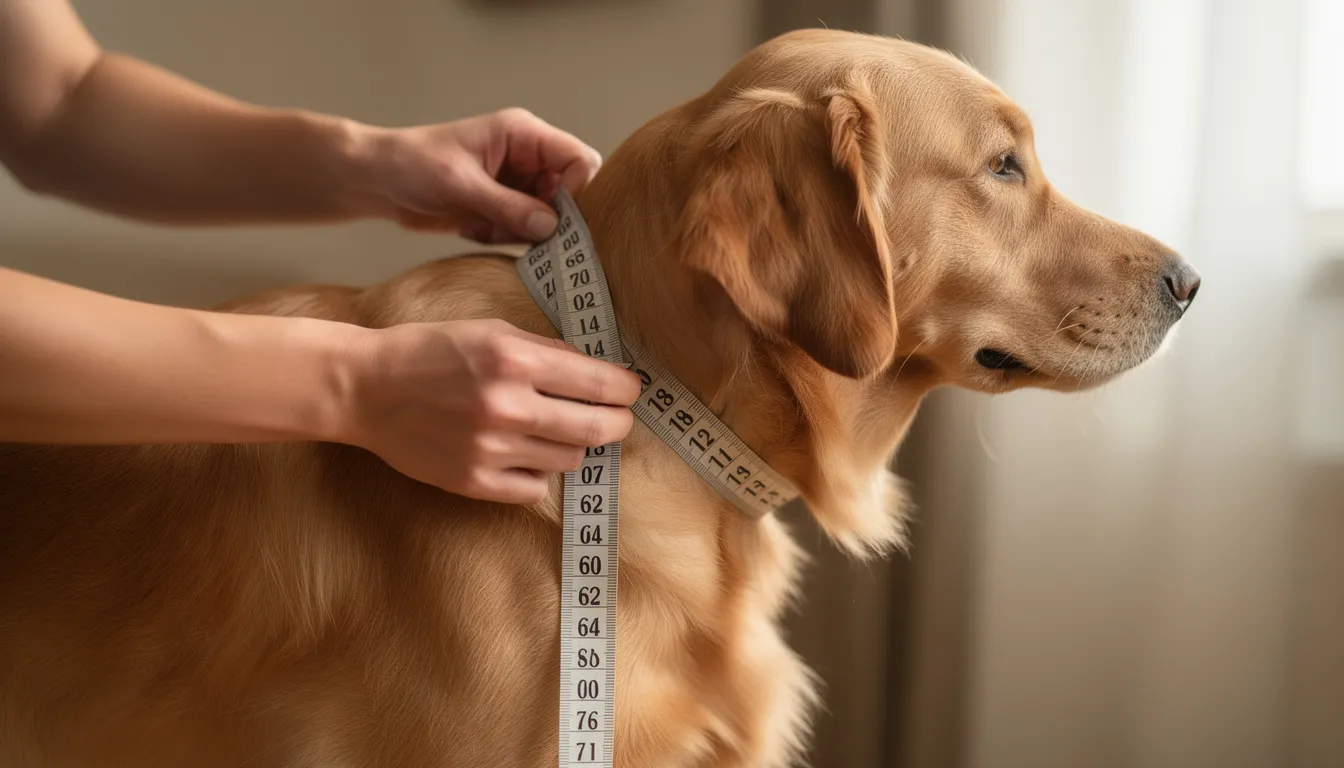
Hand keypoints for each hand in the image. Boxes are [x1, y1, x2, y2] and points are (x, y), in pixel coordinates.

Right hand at [342, 318, 639, 503]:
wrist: (366, 389)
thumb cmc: (427, 352)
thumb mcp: (489, 331)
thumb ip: (544, 350)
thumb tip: (595, 370)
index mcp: (514, 360)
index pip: (598, 382)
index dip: (625, 389)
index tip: (630, 390)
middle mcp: (507, 406)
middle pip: (595, 428)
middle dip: (617, 423)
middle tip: (618, 419)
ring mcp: (490, 449)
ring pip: (569, 459)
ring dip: (573, 445)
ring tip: (557, 431)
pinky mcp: (473, 481)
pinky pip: (534, 488)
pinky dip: (539, 472)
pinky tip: (527, 455)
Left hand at [364, 108, 602, 242]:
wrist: (376, 181)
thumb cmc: (412, 164)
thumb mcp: (461, 184)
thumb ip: (508, 206)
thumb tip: (551, 227)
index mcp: (524, 135)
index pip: (580, 159)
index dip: (577, 191)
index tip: (555, 218)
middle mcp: (528, 159)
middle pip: (570, 193)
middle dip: (550, 219)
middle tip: (521, 233)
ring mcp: (517, 185)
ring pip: (549, 218)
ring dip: (522, 232)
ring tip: (484, 224)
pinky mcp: (504, 208)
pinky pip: (525, 232)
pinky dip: (505, 238)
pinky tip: (474, 227)